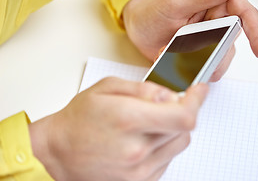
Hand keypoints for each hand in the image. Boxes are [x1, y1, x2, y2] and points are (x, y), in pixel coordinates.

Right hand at [29, 77, 207, 180]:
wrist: (59, 153)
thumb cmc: (79, 119)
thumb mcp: (106, 88)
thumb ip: (143, 88)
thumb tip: (169, 93)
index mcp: (128, 119)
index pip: (183, 116)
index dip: (197, 101)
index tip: (199, 91)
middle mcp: (136, 149)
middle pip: (184, 129)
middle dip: (180, 111)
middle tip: (164, 104)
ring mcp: (139, 170)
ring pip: (178, 144)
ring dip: (172, 129)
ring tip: (148, 122)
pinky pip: (167, 159)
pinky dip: (163, 146)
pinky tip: (142, 139)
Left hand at [123, 0, 257, 78]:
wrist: (138, 30)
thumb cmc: (153, 12)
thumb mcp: (177, 2)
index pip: (244, 13)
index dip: (256, 31)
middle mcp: (217, 17)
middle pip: (233, 40)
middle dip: (218, 53)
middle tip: (200, 59)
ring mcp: (210, 36)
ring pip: (222, 56)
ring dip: (203, 62)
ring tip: (179, 57)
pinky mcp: (202, 51)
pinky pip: (208, 64)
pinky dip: (196, 68)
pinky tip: (179, 62)